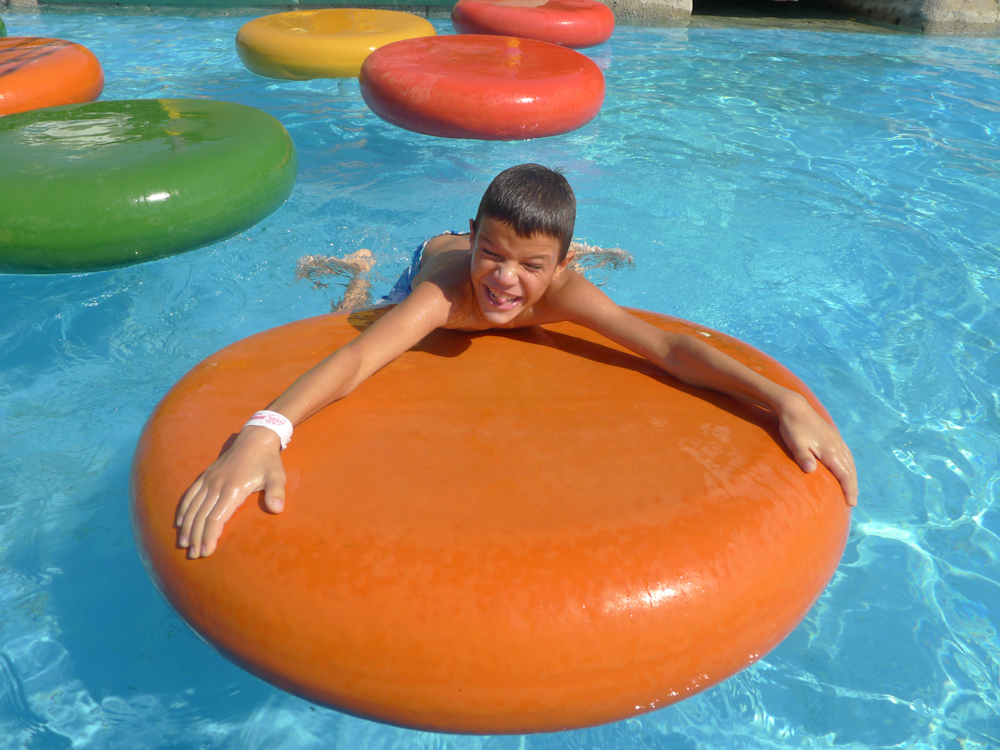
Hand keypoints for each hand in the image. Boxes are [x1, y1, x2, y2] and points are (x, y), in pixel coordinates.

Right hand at [176, 426, 286, 558]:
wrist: (255, 439)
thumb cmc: (268, 461)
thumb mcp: (277, 476)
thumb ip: (276, 493)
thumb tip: (278, 509)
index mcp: (233, 489)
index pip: (216, 518)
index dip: (209, 536)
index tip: (206, 552)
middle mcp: (216, 485)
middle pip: (201, 516)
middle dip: (196, 537)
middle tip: (193, 555)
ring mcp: (209, 480)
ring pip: (193, 507)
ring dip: (187, 527)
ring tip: (184, 544)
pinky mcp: (205, 476)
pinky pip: (190, 495)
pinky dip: (183, 510)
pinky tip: (179, 523)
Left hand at [777, 393, 857, 506]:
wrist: (795, 407)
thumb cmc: (793, 427)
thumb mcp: (795, 443)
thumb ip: (803, 457)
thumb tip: (811, 471)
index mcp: (830, 451)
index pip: (844, 475)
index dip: (849, 490)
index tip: (851, 503)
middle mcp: (838, 447)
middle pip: (850, 471)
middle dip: (852, 487)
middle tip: (853, 502)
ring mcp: (837, 441)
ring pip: (850, 462)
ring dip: (852, 477)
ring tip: (852, 490)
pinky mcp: (834, 437)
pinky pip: (847, 455)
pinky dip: (849, 466)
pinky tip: (846, 469)